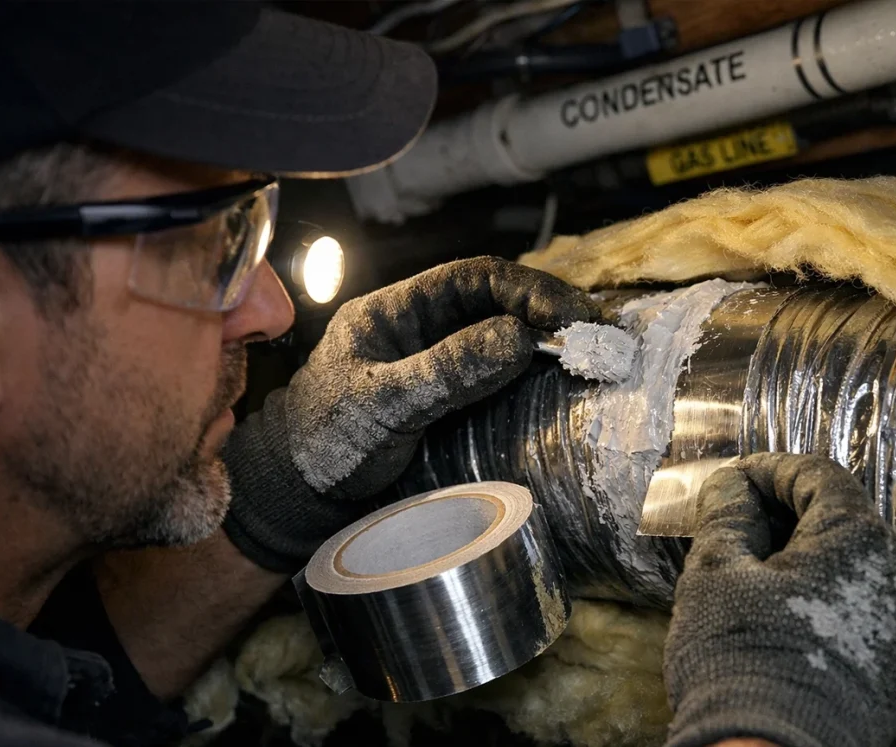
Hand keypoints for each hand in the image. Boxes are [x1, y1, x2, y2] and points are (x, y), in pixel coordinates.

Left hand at [222, 257, 597, 571]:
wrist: (298, 494)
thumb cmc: (324, 443)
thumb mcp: (381, 404)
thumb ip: (444, 370)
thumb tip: (519, 337)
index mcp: (394, 310)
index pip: (473, 278)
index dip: (527, 289)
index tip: (569, 316)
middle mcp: (419, 327)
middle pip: (495, 303)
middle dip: (547, 312)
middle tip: (597, 336)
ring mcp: (434, 362)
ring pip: (500, 337)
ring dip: (544, 343)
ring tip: (591, 355)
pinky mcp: (446, 398)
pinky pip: (495, 375)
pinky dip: (529, 375)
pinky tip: (558, 384)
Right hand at [663, 453, 895, 746]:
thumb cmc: (738, 656)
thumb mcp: (715, 571)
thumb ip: (728, 514)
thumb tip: (732, 484)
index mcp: (858, 539)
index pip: (818, 475)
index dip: (770, 470)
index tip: (735, 480)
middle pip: (845, 520)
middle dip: (791, 516)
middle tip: (741, 527)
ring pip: (862, 568)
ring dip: (816, 560)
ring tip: (764, 577)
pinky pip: (876, 612)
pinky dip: (838, 601)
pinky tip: (796, 618)